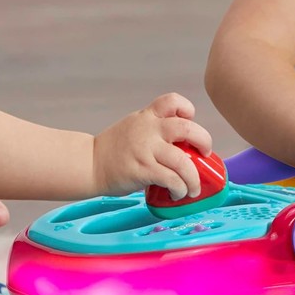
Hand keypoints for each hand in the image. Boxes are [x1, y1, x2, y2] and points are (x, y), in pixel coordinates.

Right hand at [92, 93, 213, 198]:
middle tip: (205, 153)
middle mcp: (148, 129)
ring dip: (193, 178)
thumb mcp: (134, 127)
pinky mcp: (142, 170)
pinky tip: (177, 193)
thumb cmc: (114, 149)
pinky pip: (171, 179)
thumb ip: (155, 129)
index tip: (190, 122)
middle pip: (187, 129)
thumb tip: (184, 145)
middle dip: (204, 141)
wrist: (89, 164)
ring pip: (183, 161)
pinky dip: (180, 188)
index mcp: (146, 116)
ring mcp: (145, 150)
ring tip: (193, 188)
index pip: (172, 101)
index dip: (187, 109)